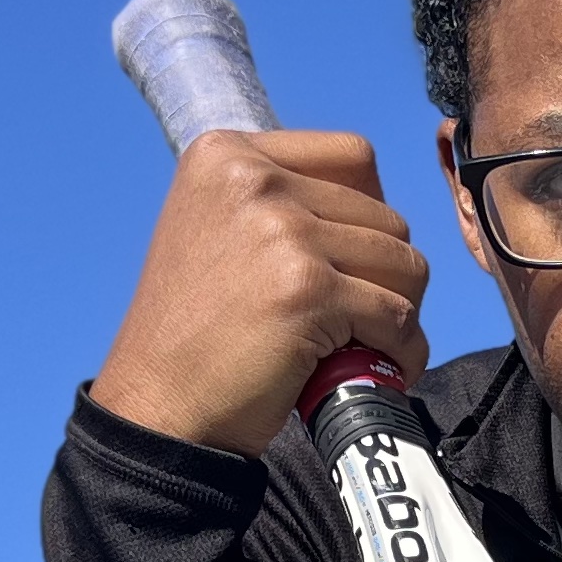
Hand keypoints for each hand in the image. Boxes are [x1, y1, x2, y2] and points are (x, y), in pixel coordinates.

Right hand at [92, 129, 431, 453]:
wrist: (158, 407)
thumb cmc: (193, 332)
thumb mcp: (214, 229)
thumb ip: (278, 201)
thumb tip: (372, 203)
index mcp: (226, 154)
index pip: (353, 155)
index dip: (371, 213)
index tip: (352, 260)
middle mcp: (252, 179)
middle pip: (385, 216)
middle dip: (386, 275)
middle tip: (362, 318)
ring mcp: (282, 233)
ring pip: (403, 263)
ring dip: (400, 312)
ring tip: (368, 343)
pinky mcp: (308, 291)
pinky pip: (399, 316)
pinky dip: (403, 350)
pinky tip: (381, 368)